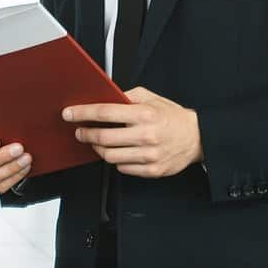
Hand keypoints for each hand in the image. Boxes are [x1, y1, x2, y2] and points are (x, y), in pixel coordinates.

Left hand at [64, 86, 201, 178]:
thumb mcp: (152, 98)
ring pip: (110, 157)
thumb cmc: (173, 117)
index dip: (83, 112)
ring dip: (98, 149)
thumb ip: (127, 96)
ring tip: (98, 142)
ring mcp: (149, 155)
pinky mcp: (151, 171)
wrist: (198, 138)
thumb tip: (104, 97)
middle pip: (103, 138)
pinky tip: (118, 152)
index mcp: (144, 114)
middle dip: (85, 134)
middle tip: (80, 131)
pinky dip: (116, 161)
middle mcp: (146, 135)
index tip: (70, 114)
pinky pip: (123, 169)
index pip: (105, 112)